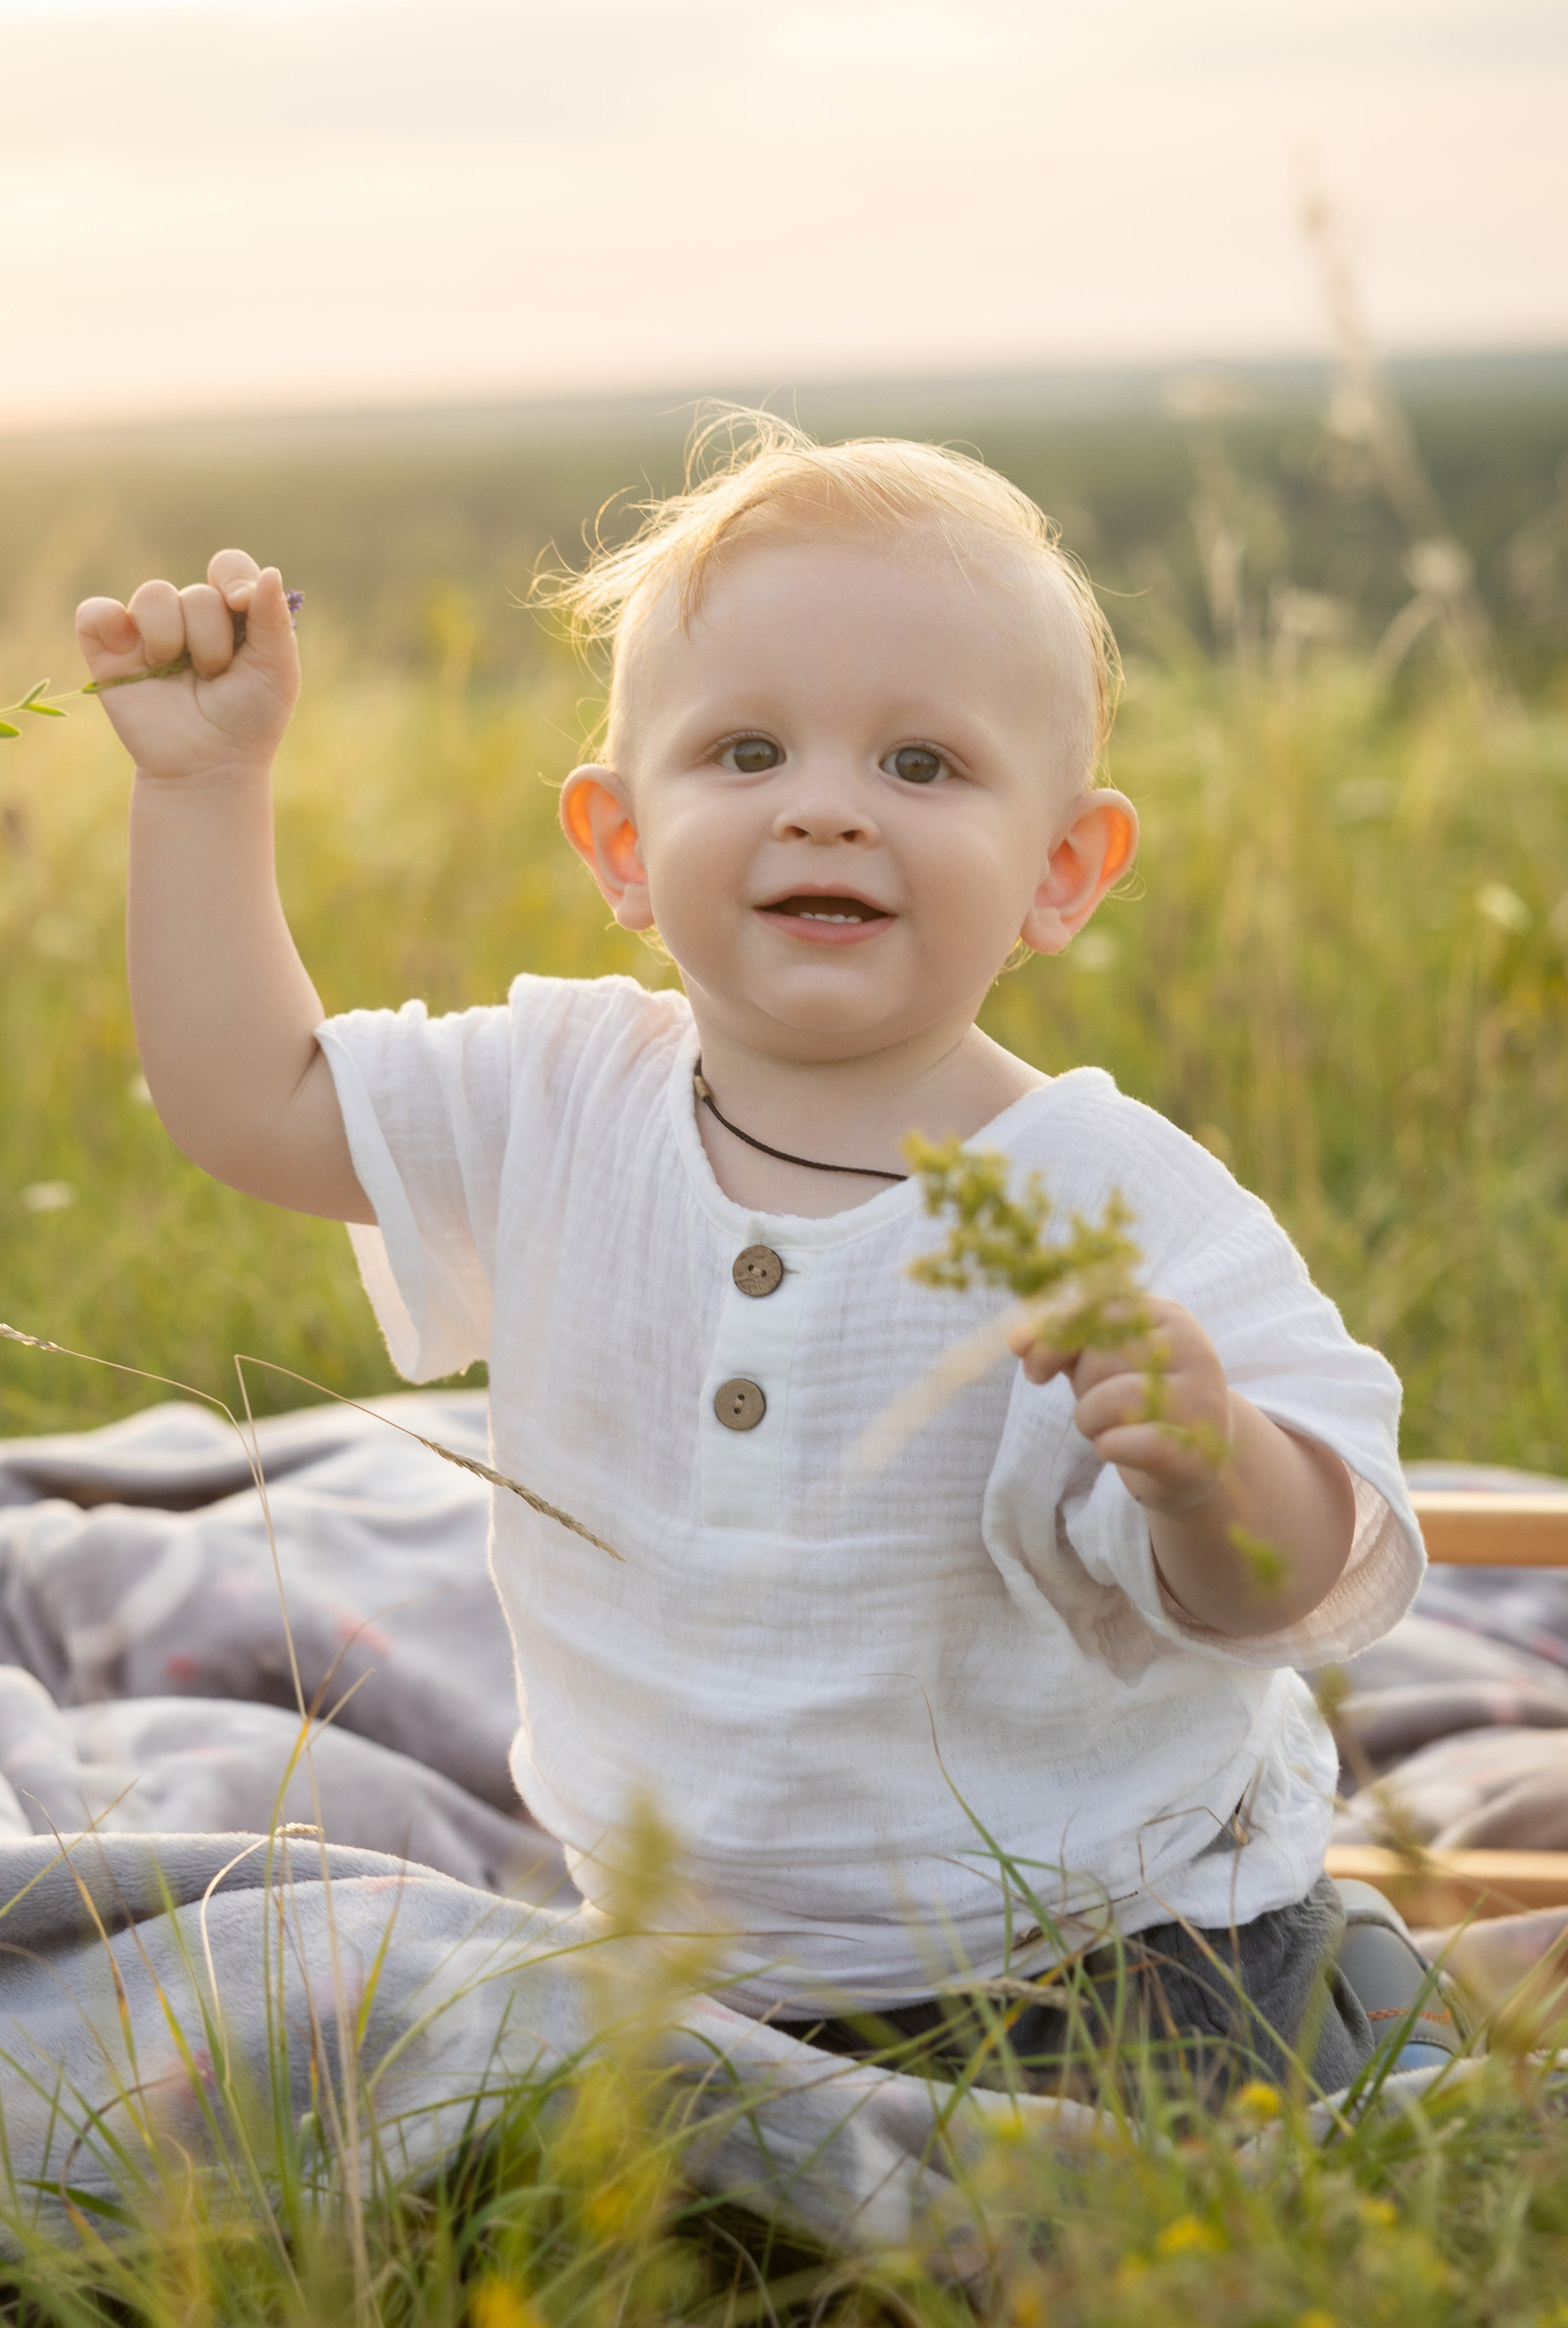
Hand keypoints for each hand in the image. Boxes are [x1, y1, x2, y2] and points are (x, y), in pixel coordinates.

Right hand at [76, 550, 299, 783]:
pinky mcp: (110, 651)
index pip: (229, 566)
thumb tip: (271, 572)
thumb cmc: (249, 721)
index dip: (234, 578)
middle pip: (196, 592)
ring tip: (177, 675)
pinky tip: (132, 654)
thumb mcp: (277, 671)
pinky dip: (108, 621)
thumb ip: (274, 620)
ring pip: (154, 595)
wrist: (207, 767)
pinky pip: (96, 611)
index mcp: (231, 615)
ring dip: (171, 638)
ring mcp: (147, 632)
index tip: (241, 604)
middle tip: (215, 677)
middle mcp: (188, 617)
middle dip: (212, 638)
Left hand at [1009, 1295, 1232, 1516]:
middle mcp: (1192, 1348)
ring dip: (1089, 1420)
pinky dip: (1109, 1445)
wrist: (1193, 1454)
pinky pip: (1133, 1441)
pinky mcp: (1197, 1449)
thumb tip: (1017, 1340)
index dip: (1054, 1339)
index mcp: (1167, 1315)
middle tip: (1096, 1405)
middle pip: (1102, 1356)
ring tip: (1104, 1429)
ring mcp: (1201, 1399)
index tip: (1034, 1371)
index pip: (1098, 1311)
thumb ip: (1059, 1342)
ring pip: (1113, 1398)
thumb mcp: (1099, 1359)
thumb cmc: (1136, 1394)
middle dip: (1082, 1386)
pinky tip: (1109, 1447)